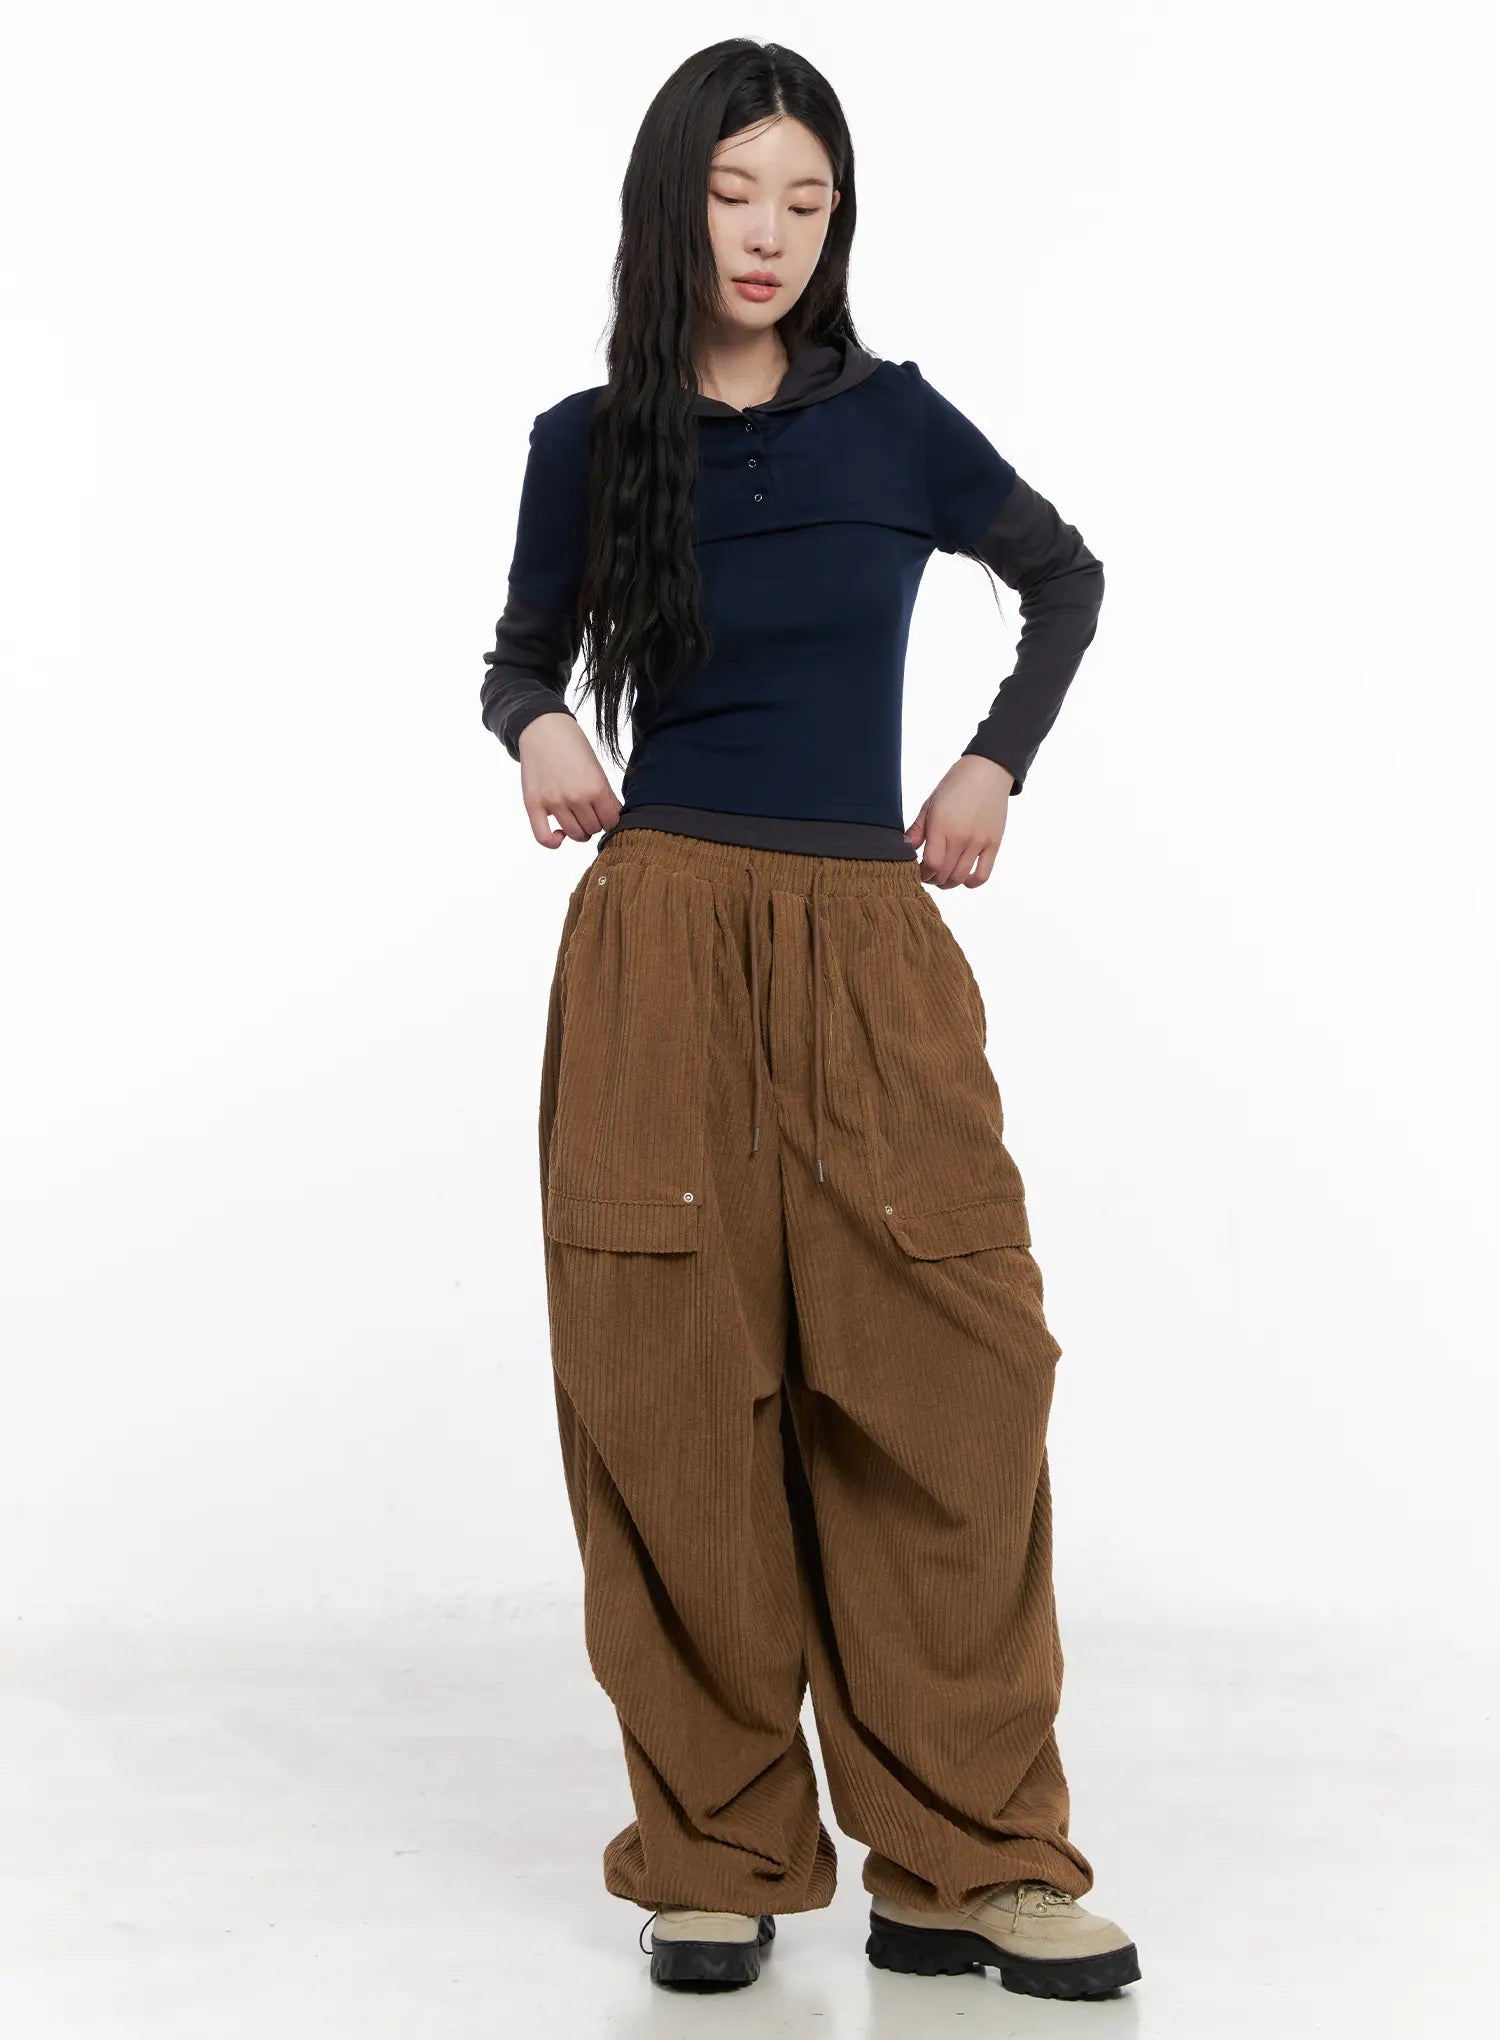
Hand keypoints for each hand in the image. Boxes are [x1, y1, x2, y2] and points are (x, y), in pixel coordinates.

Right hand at [518, 713, 621, 846]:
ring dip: (578, 830)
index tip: (605, 814)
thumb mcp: (597, 768)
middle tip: (589, 812)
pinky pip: (543, 837)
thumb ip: (605, 795)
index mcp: (596, 787)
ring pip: (574, 834)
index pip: (611, 821)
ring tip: (576, 818)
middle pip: (593, 829)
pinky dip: (553, 842)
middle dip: (594, 823)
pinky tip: (559, 835)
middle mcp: (575, 797)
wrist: (543, 728)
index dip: (610, 819)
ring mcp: (554, 802)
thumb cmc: (572, 745)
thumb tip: (612, 819)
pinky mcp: (533, 804)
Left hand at [906, 755, 1013, 887]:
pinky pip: (983, 874)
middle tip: (929, 873)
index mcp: (941, 826)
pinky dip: (971, 883)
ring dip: (948, 883)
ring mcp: (978, 842)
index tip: (919, 870)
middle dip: (932, 879)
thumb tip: (904, 849)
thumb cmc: (955, 785)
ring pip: (960, 877)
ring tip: (943, 877)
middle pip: (943, 874)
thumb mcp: (930, 803)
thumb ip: (917, 829)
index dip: (922, 873)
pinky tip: (964, 879)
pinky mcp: (994, 844)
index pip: (930, 864)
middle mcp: (960, 837)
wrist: (988, 771)